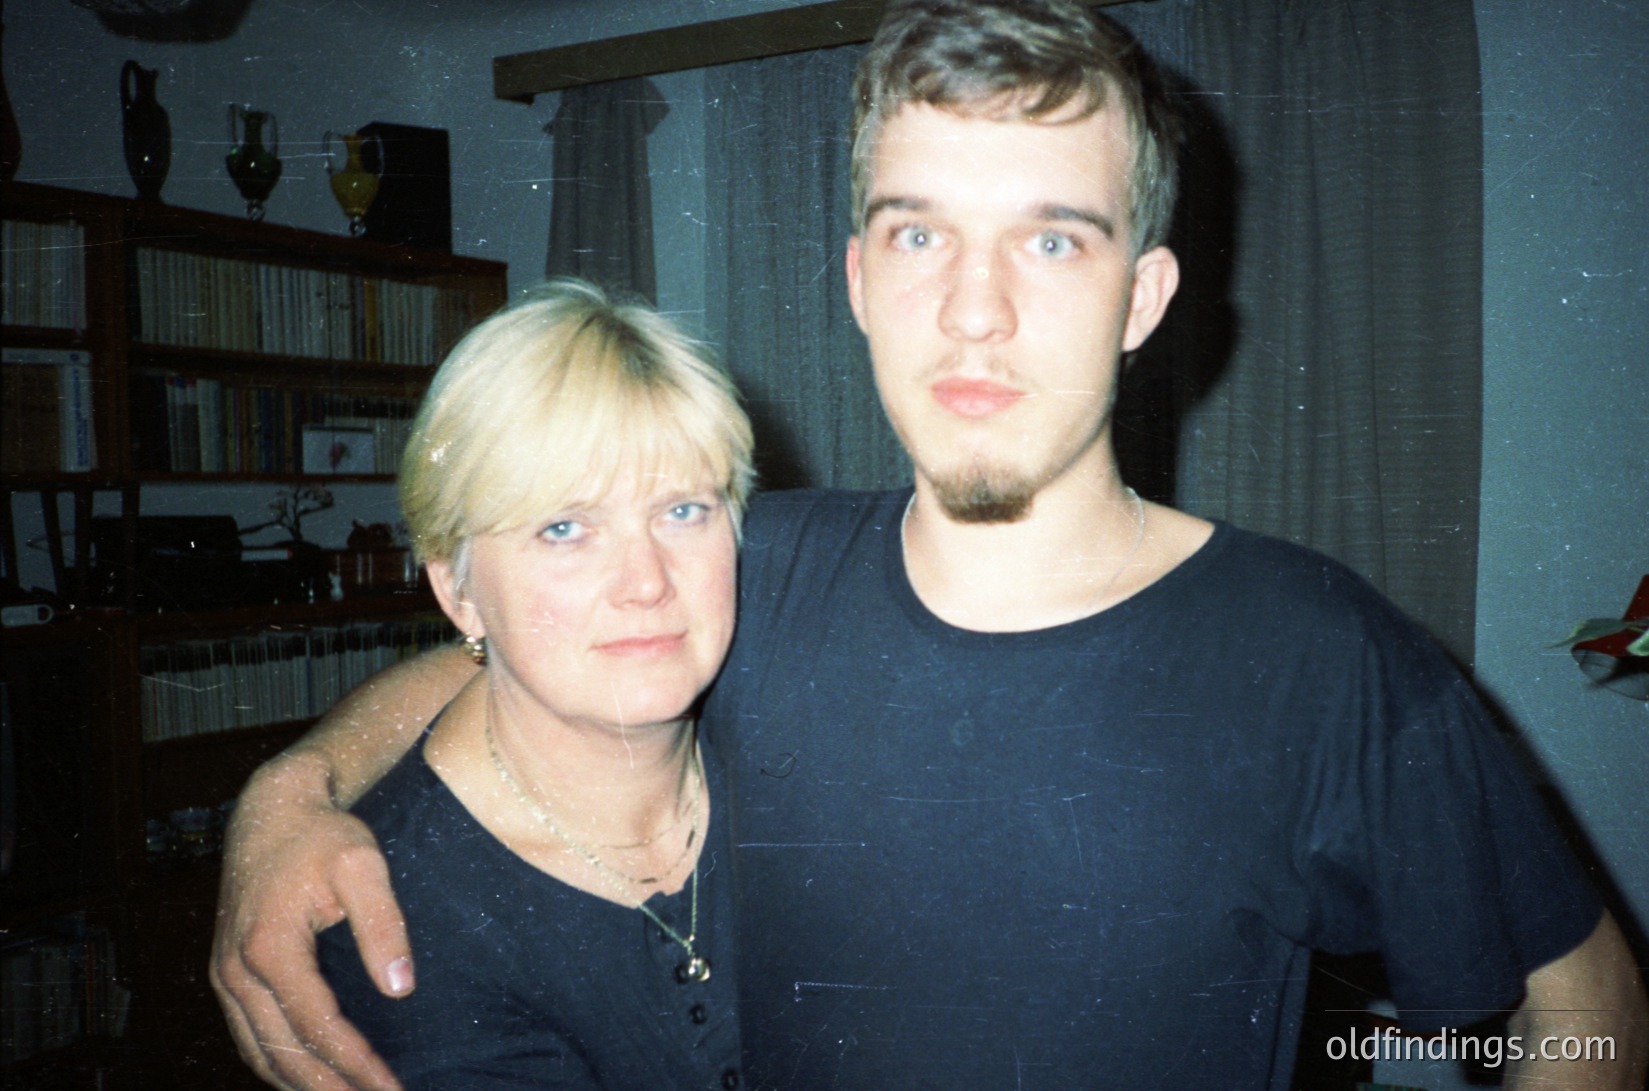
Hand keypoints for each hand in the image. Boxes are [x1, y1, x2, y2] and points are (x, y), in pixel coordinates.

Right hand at [210, 753, 411, 1090]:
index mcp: (269, 948)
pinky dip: (277, 1064)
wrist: (272, 809)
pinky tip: (310, 1078)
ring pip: (259, 1052)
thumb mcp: (363, 866)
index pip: (319, 1028)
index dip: (357, 1065)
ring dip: (302, 1085)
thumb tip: (400, 988)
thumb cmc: (323, 835)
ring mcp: (225, 974)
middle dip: (332, 1088)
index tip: (393, 1088)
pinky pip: (248, 1035)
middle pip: (284, 1053)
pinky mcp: (226, 973)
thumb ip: (382, 925)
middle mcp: (237, 970)